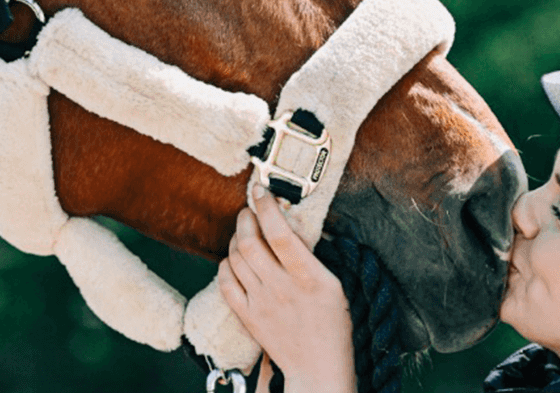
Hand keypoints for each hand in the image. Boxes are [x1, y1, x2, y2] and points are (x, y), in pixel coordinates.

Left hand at [218, 186, 355, 392]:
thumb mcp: (334, 285)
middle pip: (249, 242)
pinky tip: (233, 260)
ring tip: (244, 232)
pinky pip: (225, 283)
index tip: (261, 190)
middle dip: (245, 218)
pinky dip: (225, 265)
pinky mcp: (248, 317)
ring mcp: (261, 303)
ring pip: (234, 259)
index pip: (280, 233)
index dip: (266, 207)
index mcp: (309, 277)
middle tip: (249, 210)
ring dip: (235, 238)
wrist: (318, 368)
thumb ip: (311, 257)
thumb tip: (291, 225)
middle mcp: (281, 288)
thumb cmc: (332, 325)